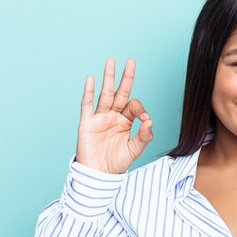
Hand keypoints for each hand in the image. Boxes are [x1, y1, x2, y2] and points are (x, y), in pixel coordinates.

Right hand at [75, 59, 152, 173]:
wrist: (99, 174)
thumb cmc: (117, 163)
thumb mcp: (135, 150)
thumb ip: (144, 136)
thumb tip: (150, 120)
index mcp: (125, 121)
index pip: (133, 106)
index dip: (140, 108)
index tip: (144, 118)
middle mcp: (112, 116)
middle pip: (120, 93)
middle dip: (125, 78)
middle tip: (131, 62)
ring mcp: (99, 118)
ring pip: (104, 94)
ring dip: (108, 78)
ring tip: (111, 62)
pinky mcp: (87, 123)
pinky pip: (87, 105)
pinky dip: (89, 92)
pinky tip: (91, 79)